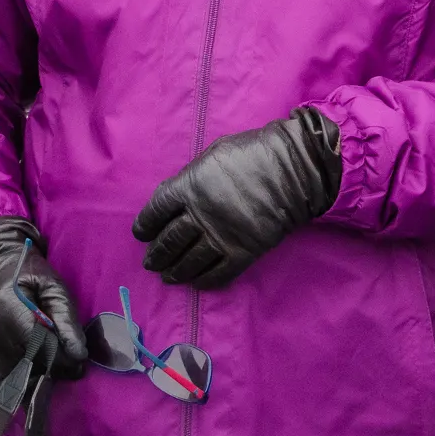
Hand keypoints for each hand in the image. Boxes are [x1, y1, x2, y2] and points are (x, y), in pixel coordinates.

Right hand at [0, 217, 90, 382]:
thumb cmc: (24, 274)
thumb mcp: (52, 286)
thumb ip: (66, 318)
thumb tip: (79, 354)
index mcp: (9, 311)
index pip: (42, 350)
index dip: (63, 360)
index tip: (76, 360)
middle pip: (27, 368)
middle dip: (50, 370)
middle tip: (63, 361)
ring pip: (11, 379)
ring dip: (31, 376)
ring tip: (42, 360)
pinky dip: (14, 375)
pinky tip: (23, 360)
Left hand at [133, 107, 339, 287]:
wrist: (293, 169)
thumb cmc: (251, 153)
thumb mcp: (212, 155)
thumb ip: (190, 178)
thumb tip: (173, 197)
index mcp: (190, 185)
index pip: (157, 210)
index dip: (145, 224)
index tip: (141, 233)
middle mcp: (201, 214)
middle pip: (170, 240)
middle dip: (157, 254)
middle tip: (151, 262)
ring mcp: (223, 235)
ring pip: (191, 261)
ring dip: (175, 271)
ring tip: (168, 276)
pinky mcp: (244, 252)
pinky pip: (219, 273)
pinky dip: (205, 280)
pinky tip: (196, 282)